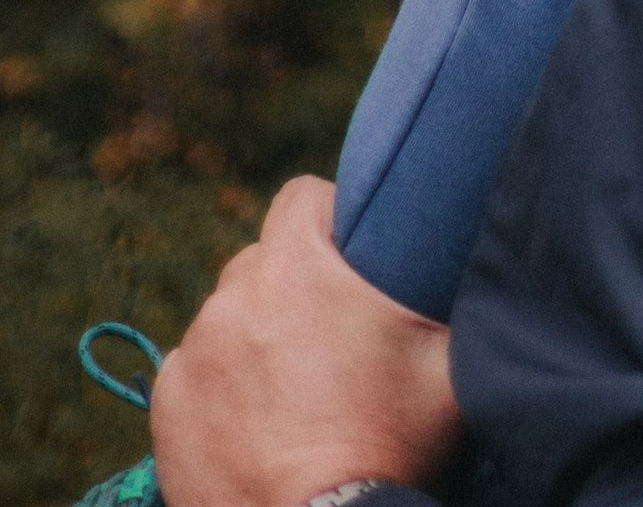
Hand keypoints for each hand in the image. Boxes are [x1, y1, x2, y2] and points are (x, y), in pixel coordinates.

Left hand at [151, 175, 458, 506]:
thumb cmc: (391, 446)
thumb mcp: (446, 362)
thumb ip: (448, 296)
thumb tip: (476, 262)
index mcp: (294, 267)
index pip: (302, 196)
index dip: (331, 218)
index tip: (350, 255)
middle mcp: (231, 298)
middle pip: (261, 263)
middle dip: (292, 288)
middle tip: (329, 340)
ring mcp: (192, 356)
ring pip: (225, 321)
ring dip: (253, 340)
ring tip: (292, 393)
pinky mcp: (167, 409)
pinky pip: (193, 374)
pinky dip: (219, 389)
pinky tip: (256, 425)